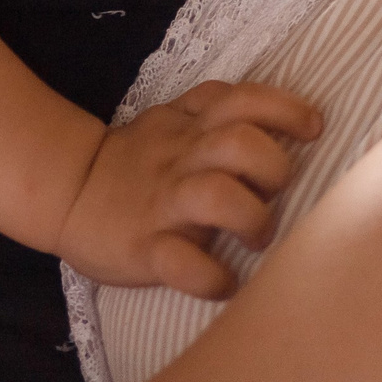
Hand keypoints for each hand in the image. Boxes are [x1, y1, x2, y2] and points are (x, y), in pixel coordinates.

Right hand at [56, 81, 323, 299]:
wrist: (69, 189)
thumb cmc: (138, 159)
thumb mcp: (173, 119)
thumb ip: (216, 112)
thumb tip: (281, 117)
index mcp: (192, 126)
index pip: (243, 99)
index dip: (284, 109)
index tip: (312, 128)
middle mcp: (182, 158)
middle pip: (239, 143)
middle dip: (273, 167)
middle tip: (276, 191)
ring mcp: (164, 202)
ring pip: (217, 196)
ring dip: (252, 217)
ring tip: (257, 237)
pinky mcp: (144, 247)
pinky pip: (182, 264)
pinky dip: (212, 278)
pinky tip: (224, 282)